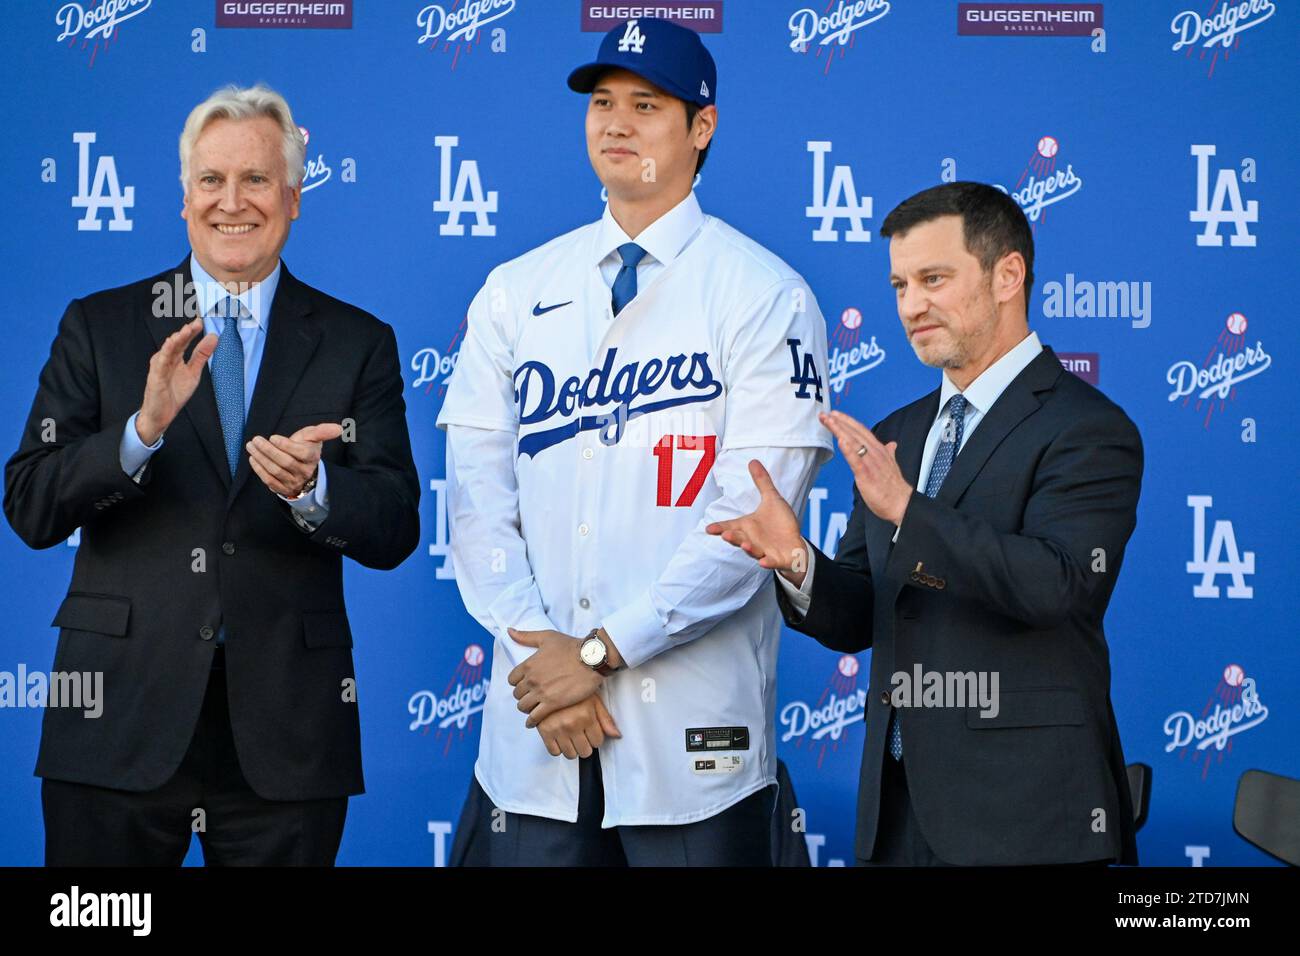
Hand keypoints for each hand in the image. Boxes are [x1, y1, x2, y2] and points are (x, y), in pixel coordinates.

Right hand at [136, 317, 218, 444]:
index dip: (193, 331)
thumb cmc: (174, 393)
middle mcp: (167, 359)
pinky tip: (171, 343)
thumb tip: (213, 337)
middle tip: (196, 322)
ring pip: (169, 350)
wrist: (161, 415)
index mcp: (176, 358)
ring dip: (177, 339)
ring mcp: (160, 367)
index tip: (201, 320)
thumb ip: (202, 355)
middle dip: (187, 332)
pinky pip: (161, 363)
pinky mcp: (156, 377)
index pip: (185, 341)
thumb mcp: (194, 373)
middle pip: (177, 343)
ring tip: (186, 330)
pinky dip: (166, 352)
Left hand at [246, 422, 342, 496]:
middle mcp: (304, 472)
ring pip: (276, 471)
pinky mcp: (283, 489)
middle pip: (285, 462)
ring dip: (261, 458)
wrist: (303, 470)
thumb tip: (340, 428)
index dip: (286, 445)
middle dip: (268, 450)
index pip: (301, 453)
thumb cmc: (305, 448)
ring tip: (251, 446)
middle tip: (255, 440)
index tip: (273, 437)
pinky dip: (259, 470)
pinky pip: (269, 480)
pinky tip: (253, 459)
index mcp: (312, 458)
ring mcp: (293, 482)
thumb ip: (322, 431)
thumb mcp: (312, 438)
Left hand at [507, 628, 602, 727]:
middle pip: (517, 694)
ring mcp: (541, 692)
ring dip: (526, 709)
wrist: (591, 659)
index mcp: (528, 664)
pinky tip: (533, 722)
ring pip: (523, 706)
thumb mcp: (546, 637)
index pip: (512, 680)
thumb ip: (526, 636)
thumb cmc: (571, 646)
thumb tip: (510, 631)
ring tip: (532, 709)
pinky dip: (532, 721)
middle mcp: (531, 679)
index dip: (517, 683)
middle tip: (530, 697)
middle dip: (522, 696)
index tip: (524, 685)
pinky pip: (535, 717)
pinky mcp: (552, 704)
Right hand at [535, 694, 621, 758]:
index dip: (595, 737)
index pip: (597, 742)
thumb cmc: (574, 689)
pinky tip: (559, 737)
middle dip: (585, 745)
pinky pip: (554, 752)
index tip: (591, 731)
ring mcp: (557, 729)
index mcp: (586, 716)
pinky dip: (557, 748)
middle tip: (581, 735)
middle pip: (585, 752)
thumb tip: (617, 736)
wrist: (549, 681)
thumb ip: (605, 719)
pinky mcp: (544, 731)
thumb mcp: (593, 700)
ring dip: (572, 748)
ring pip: (570, 755)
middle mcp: (572, 724)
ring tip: (570, 736)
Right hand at [705, 459, 808, 586]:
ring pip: (753, 550)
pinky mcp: (776, 559)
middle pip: (739, 538)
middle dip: (733, 537)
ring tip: (744, 545)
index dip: (719, 528)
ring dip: (748, 548)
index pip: (730, 526)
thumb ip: (762, 482)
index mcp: (749, 526)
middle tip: (725, 535)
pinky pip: (770, 562)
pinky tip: (763, 562)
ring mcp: (764, 550)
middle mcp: (753, 539)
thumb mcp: (772, 500)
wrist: (795, 544)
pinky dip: (767, 562)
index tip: (708, 529)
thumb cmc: (780, 524)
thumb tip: (753, 461)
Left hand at [819, 410, 913, 526]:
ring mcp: (870, 463)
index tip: (835, 414)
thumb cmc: (894, 488)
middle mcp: (875, 453)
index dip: (848, 421)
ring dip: (840, 430)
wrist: (901, 504)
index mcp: (879, 450)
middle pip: (854, 433)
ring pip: (853, 442)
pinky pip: (856, 460)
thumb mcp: (891, 465)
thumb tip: (892, 444)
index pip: (861, 431)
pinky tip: (841, 441)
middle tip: (825, 415)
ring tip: (829, 421)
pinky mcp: (866, 475)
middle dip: (839, 422)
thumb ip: (889, 453)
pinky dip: (848, 450)